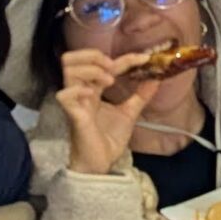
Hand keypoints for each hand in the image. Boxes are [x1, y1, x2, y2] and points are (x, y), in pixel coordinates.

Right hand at [56, 49, 162, 174]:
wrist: (101, 163)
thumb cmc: (108, 138)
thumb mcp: (129, 113)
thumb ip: (140, 96)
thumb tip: (156, 78)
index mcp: (92, 89)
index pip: (102, 63)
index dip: (124, 57)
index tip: (145, 58)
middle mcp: (81, 92)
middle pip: (71, 59)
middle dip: (94, 56)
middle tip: (114, 66)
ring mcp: (76, 103)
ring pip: (68, 71)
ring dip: (91, 70)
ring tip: (109, 80)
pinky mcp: (74, 116)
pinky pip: (64, 96)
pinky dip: (78, 90)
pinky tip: (92, 93)